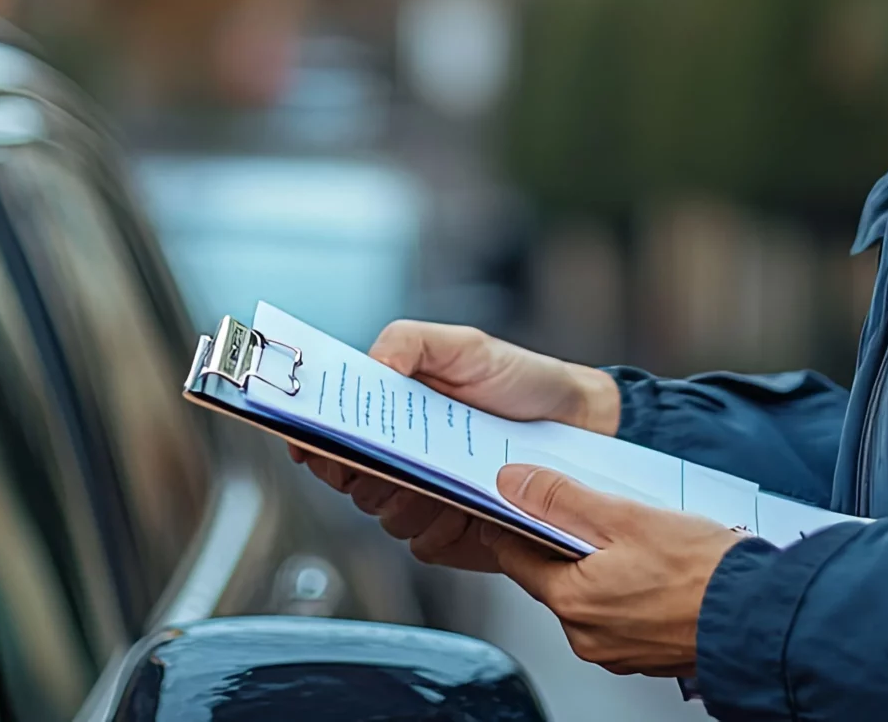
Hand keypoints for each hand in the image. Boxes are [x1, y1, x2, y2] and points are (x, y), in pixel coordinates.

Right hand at [293, 321, 621, 567]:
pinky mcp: (450, 534)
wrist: (577, 422)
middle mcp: (398, 459)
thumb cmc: (519, 379)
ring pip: (383, 517)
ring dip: (408, 501)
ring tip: (448, 477)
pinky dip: (441, 528)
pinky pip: (422, 544)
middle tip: (400, 457)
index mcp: (390, 412)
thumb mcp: (466, 345)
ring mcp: (422, 499)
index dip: (311, 441)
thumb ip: (412, 343)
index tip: (311, 443)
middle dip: (367, 473)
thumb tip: (372, 362)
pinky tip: (471, 507)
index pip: (328, 434)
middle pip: (349, 482)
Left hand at [477, 463, 747, 677]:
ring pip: (588, 596)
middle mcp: (586, 635)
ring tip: (634, 538)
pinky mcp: (645, 654)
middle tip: (592, 510)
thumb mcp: (625, 517)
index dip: (511, 522)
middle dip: (563, 543)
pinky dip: (627, 590)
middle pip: (551, 577)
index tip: (513, 500)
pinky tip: (655, 568)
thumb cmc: (702, 573)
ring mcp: (616, 650)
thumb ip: (561, 499)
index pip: (513, 556)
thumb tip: (513, 484)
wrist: (759, 617)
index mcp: (572, 600)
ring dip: (599, 566)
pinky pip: (619, 614)